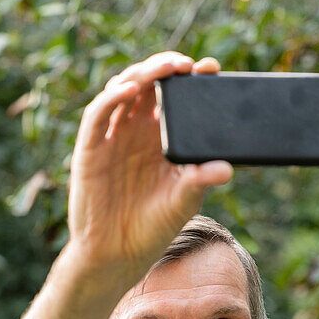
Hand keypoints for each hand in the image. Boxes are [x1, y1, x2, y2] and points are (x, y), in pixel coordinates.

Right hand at [67, 52, 233, 279]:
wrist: (118, 255)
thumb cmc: (152, 227)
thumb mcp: (184, 201)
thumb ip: (201, 180)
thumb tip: (227, 168)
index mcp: (162, 137)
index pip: (176, 97)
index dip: (190, 78)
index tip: (211, 69)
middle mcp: (137, 130)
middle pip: (149, 84)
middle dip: (167, 67)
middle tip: (187, 64)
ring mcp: (113, 136)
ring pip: (123, 89)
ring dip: (143, 73)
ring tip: (165, 68)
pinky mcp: (90, 147)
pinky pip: (98, 113)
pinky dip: (113, 96)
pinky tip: (131, 89)